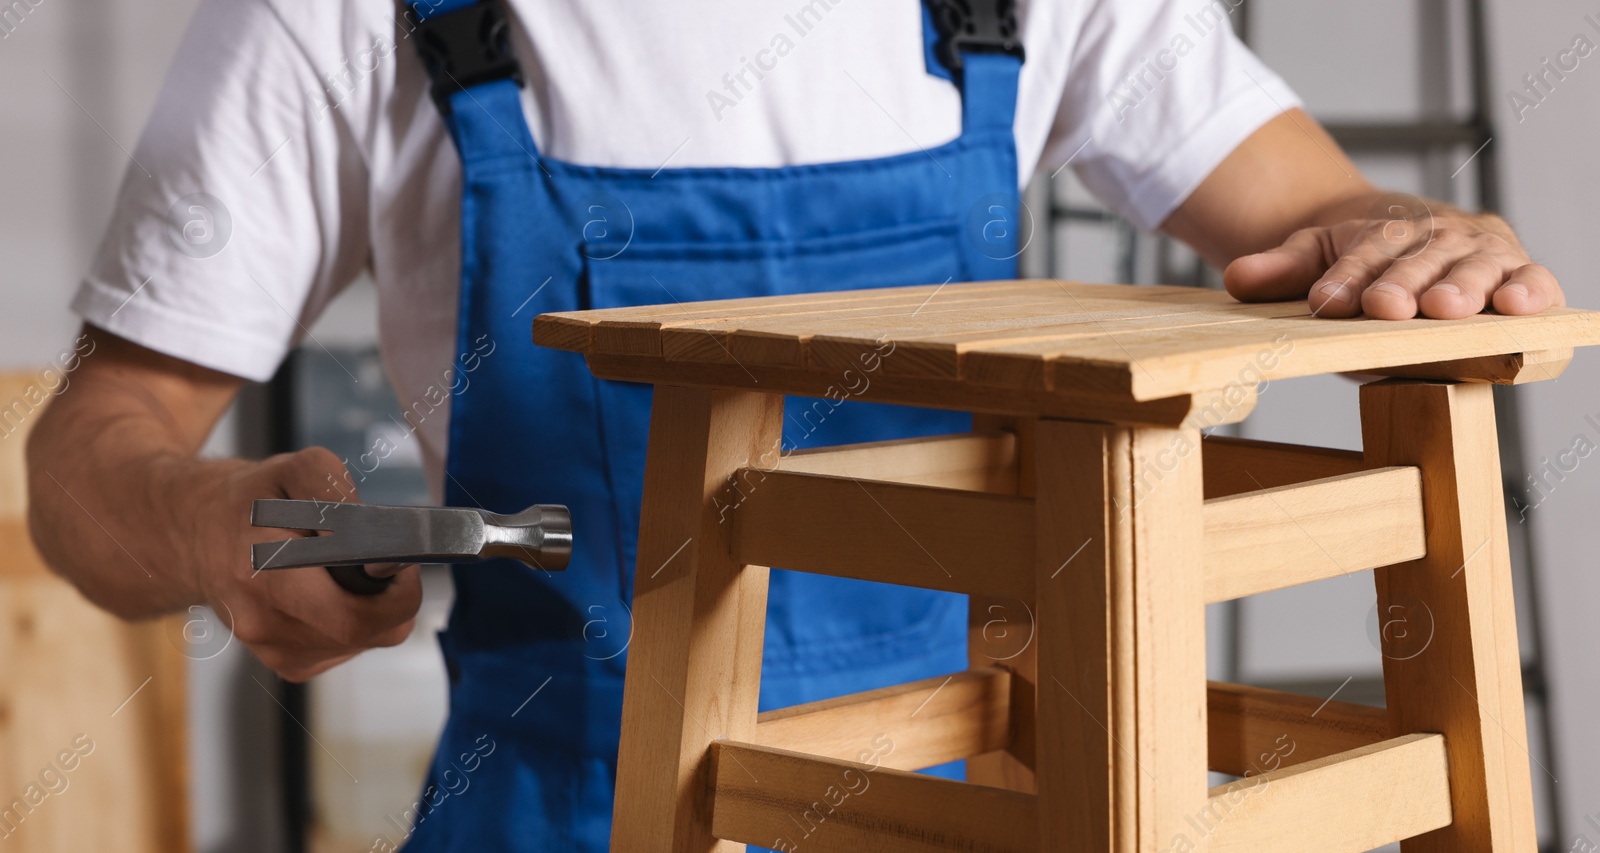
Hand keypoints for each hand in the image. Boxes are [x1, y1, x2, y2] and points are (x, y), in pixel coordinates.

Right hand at [173, 446, 422, 680]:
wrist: (195, 534)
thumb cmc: (250, 501)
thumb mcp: (295, 470)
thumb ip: (336, 493)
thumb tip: (368, 528)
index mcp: (265, 579)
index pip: (354, 616)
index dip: (395, 593)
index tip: (401, 562)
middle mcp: (265, 625)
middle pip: (366, 634)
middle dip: (393, 601)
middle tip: (390, 566)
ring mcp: (273, 650)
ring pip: (361, 643)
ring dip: (374, 611)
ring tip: (352, 573)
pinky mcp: (285, 662)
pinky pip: (345, 650)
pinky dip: (355, 623)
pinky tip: (334, 593)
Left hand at [1222, 202, 1563, 319]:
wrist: (1402, 239)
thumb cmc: (1357, 259)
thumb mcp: (1311, 258)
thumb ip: (1280, 269)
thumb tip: (1235, 278)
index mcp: (1384, 230)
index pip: (1360, 256)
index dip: (1343, 279)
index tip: (1323, 302)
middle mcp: (1435, 236)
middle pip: (1418, 262)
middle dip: (1402, 285)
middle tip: (1385, 307)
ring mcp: (1480, 252)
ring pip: (1474, 268)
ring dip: (1462, 288)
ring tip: (1447, 308)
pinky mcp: (1517, 271)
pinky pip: (1532, 281)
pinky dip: (1530, 291)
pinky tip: (1517, 305)